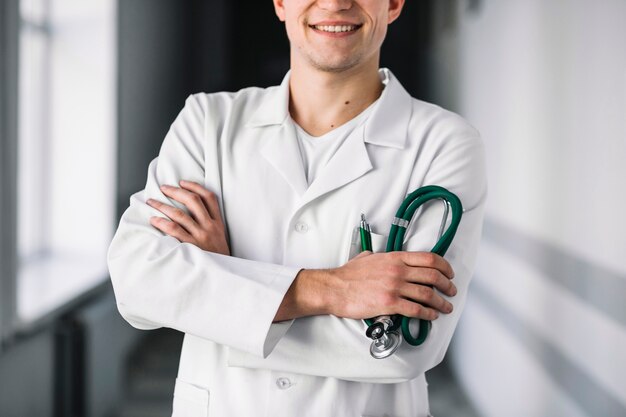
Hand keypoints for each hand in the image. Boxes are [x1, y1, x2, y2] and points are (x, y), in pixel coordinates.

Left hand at [147, 180, 229, 255]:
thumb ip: (211, 225)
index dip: (195, 186)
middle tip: (163, 188)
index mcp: (218, 223)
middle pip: (193, 201)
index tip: (182, 182)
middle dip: (176, 191)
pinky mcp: (191, 247)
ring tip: (151, 202)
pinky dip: (162, 222)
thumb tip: (191, 212)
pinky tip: (153, 220)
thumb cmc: (218, 258)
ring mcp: (201, 237)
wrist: (222, 276)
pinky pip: (174, 230)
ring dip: (163, 205)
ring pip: (180, 214)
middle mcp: (210, 227)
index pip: (209, 197)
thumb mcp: (220, 238)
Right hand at [326, 251, 455, 320]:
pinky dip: (428, 314)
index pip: (429, 258)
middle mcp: (398, 271)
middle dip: (447, 285)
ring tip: (446, 307)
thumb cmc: (348, 275)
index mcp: (395, 258)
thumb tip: (383, 257)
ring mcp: (394, 287)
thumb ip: (380, 257)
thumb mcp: (367, 257)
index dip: (444, 266)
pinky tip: (431, 316)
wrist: (334, 288)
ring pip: (428, 294)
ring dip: (441, 303)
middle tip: (451, 291)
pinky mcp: (390, 304)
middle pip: (433, 276)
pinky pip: (416, 309)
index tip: (449, 273)